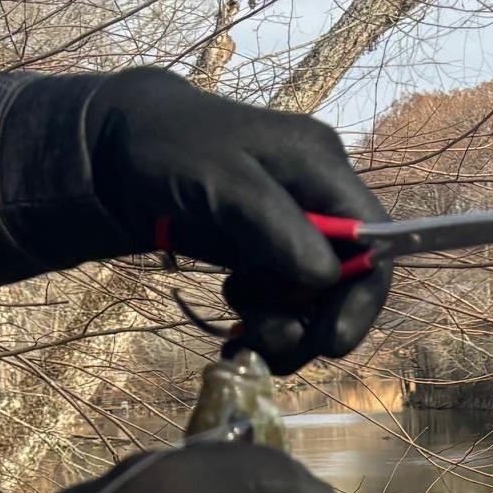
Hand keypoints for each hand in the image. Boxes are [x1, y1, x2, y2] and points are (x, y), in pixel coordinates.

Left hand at [81, 69, 391, 374]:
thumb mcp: (221, 181)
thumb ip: (274, 226)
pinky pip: (284, 303)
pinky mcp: (267, 252)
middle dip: (315, 321)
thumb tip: (326, 276)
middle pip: (348, 278)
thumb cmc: (169, 149)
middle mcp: (317, 198)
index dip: (363, 294)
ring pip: (315, 300)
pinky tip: (234, 335)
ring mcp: (292, 228)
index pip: (373, 238)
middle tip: (271, 344)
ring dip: (285, 330)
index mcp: (320, 166)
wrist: (118, 150)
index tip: (331, 341)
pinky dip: (265, 327)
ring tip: (240, 333)